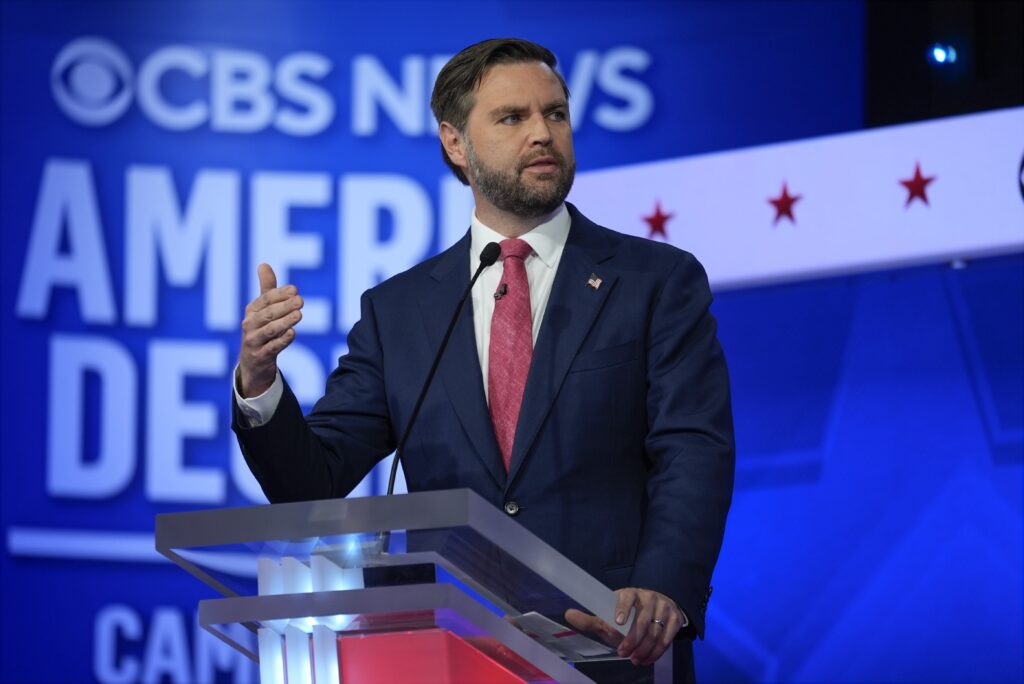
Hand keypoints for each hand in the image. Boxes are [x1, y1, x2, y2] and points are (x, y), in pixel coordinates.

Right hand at [238, 264, 302, 396]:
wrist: (252, 363)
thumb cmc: (260, 331)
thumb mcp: (262, 310)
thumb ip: (267, 289)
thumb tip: (263, 264)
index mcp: (252, 310)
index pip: (266, 299)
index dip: (280, 294)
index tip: (295, 289)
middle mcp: (250, 324)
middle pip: (268, 314)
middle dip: (284, 306)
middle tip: (300, 301)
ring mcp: (254, 341)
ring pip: (270, 330)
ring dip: (284, 322)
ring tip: (299, 315)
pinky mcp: (260, 356)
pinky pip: (271, 348)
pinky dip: (281, 341)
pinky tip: (292, 334)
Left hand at [564, 587, 683, 666]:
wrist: (658, 610)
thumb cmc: (629, 614)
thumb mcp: (609, 614)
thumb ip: (591, 618)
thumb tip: (568, 614)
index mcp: (630, 593)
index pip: (627, 598)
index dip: (622, 609)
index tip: (617, 623)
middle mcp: (648, 597)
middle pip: (643, 621)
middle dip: (633, 640)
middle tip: (623, 654)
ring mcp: (663, 607)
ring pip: (656, 631)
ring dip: (645, 649)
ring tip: (636, 660)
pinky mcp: (675, 618)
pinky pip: (668, 637)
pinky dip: (658, 651)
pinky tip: (648, 659)